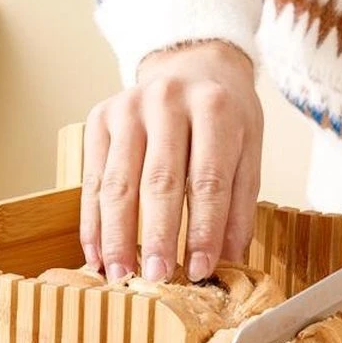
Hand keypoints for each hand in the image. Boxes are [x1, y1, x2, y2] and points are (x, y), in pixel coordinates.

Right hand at [81, 40, 263, 281]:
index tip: (198, 269)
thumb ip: (239, 204)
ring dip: (116, 235)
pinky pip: (93, 178)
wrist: (191, 66)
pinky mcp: (100, 118)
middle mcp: (167, 101)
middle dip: (156, 235)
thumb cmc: (224, 115)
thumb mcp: (248, 150)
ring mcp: (128, 107)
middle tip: (155, 277)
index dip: (203, 228)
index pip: (208, 178)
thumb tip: (227, 260)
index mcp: (214, 108)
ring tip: (120, 274)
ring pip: (118, 182)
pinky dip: (93, 221)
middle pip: (159, 179)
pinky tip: (97, 253)